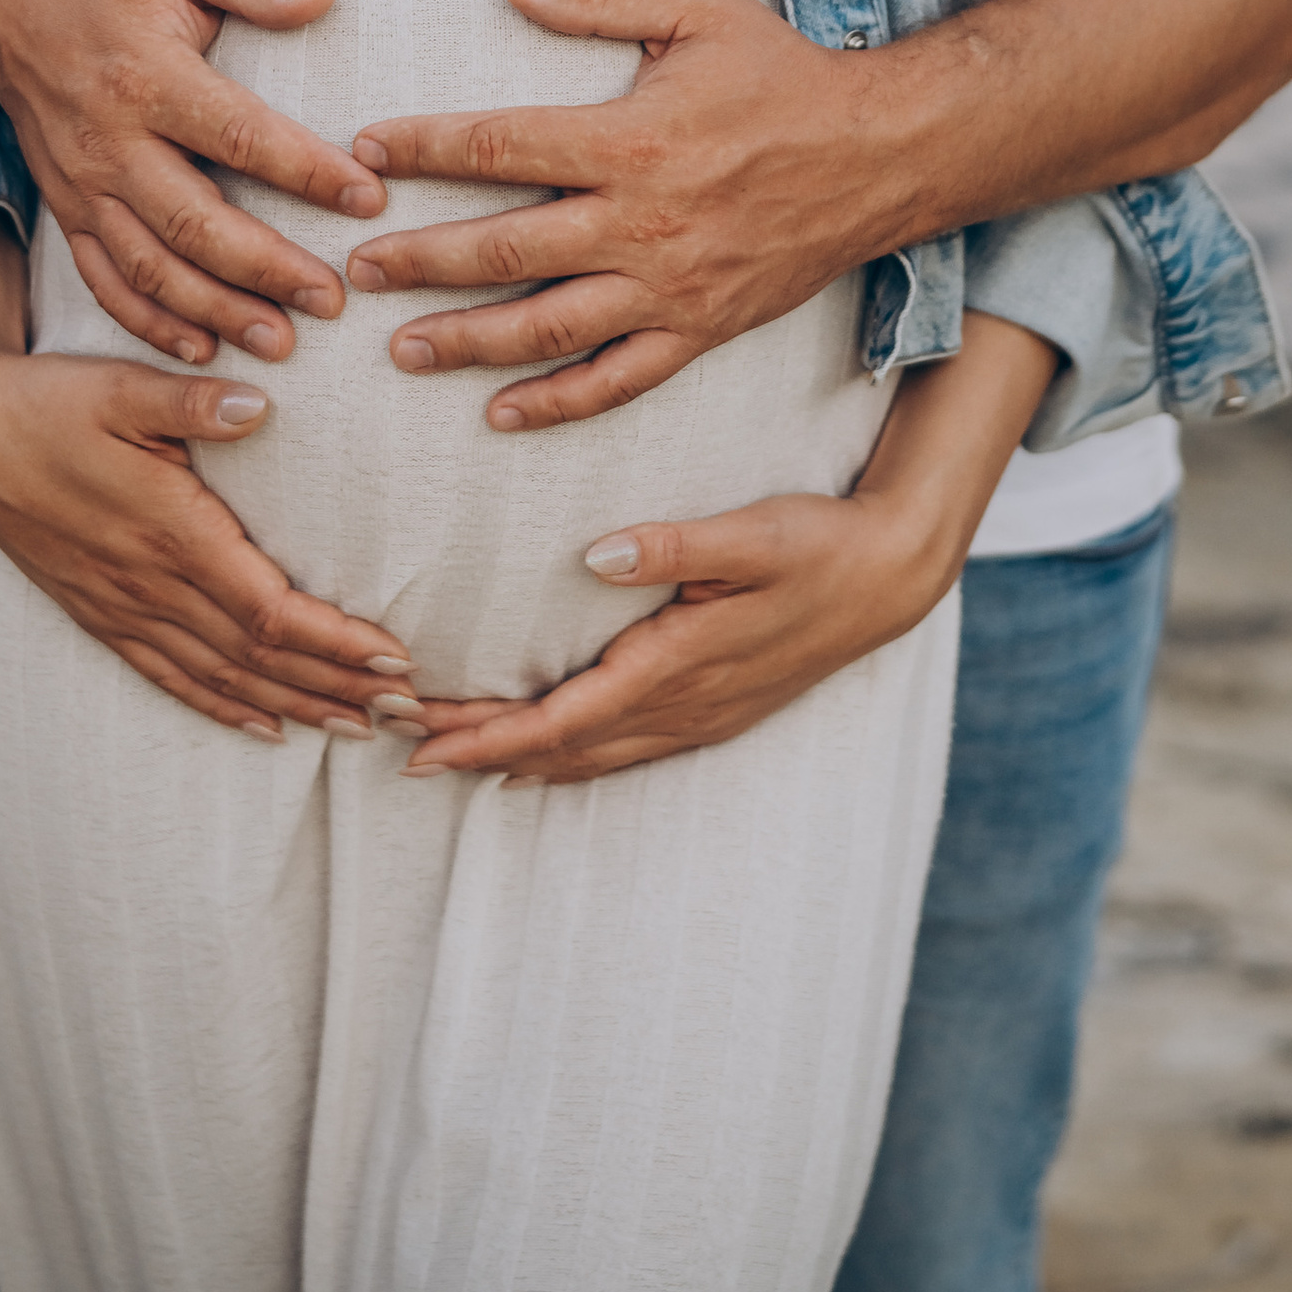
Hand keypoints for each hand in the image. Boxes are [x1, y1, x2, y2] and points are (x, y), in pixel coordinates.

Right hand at [0, 0, 386, 367]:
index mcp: (146, 77)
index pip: (239, 135)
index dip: (306, 171)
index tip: (367, 198)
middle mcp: (109, 143)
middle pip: (194, 223)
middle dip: (266, 269)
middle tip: (333, 300)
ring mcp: (82, 185)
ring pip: (151, 268)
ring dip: (216, 311)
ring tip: (282, 341)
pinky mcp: (66, 209)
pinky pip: (106, 281)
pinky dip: (150, 324)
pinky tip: (202, 349)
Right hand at [0, 222, 419, 743]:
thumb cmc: (51, 402)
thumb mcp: (121, 386)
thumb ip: (191, 403)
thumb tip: (259, 406)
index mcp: (168, 531)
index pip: (267, 609)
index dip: (333, 641)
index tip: (395, 658)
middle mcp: (149, 584)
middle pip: (259, 658)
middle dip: (337, 687)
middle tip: (410, 712)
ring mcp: (122, 607)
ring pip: (222, 678)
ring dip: (295, 705)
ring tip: (360, 726)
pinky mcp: (101, 615)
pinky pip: (170, 678)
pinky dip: (224, 707)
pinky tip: (267, 726)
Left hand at [347, 0, 914, 430]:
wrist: (880, 154)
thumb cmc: (781, 72)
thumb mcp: (696, 5)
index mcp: (629, 139)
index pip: (499, 146)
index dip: (423, 149)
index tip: (364, 153)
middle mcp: (641, 222)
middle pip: (504, 250)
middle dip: (420, 260)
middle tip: (353, 270)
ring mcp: (669, 286)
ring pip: (547, 328)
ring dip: (467, 342)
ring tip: (401, 349)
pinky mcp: (699, 329)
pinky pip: (617, 380)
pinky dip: (556, 403)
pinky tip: (500, 412)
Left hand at [402, 310, 1054, 780]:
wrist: (890, 580)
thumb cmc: (819, 544)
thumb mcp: (753, 532)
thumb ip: (677, 545)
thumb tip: (599, 555)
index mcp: (679, 663)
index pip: (564, 717)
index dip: (488, 735)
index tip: (422, 742)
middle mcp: (683, 705)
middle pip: (563, 749)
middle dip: (481, 753)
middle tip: (401, 752)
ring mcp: (701, 717)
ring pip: (592, 758)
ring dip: (519, 759)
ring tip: (451, 759)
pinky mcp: (715, 712)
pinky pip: (625, 752)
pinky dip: (571, 758)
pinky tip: (544, 756)